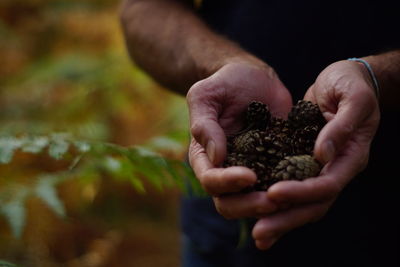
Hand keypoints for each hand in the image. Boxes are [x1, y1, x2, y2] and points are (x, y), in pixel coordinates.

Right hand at [187, 59, 291, 217]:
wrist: (253, 78)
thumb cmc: (224, 84)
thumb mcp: (206, 96)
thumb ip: (204, 124)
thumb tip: (217, 157)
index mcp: (205, 157)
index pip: (210, 180)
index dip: (227, 183)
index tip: (249, 175)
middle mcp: (226, 170)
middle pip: (229, 204)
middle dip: (250, 205)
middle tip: (273, 201)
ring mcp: (251, 171)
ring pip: (255, 202)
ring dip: (271, 206)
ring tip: (292, 199)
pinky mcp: (274, 166)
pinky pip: (280, 185)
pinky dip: (291, 191)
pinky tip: (307, 186)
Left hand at [252, 60, 379, 249]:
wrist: (344, 79)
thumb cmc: (351, 84)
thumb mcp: (353, 98)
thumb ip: (340, 127)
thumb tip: (321, 156)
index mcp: (351, 157)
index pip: (327, 184)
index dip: (302, 192)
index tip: (273, 193)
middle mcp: (335, 168)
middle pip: (313, 205)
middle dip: (286, 219)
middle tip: (259, 234)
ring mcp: (319, 168)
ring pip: (301, 202)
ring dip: (279, 218)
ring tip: (256, 234)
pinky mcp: (303, 161)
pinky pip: (290, 185)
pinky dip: (276, 201)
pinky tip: (255, 209)